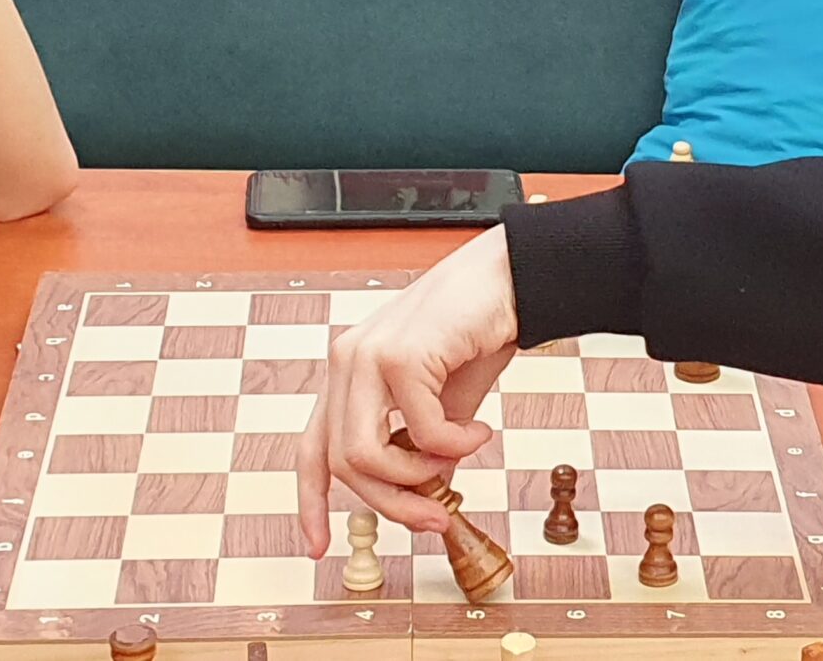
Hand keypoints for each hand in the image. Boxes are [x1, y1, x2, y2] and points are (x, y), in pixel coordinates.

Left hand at [296, 226, 522, 552]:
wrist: (512, 277)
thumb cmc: (478, 331)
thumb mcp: (445, 401)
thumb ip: (424, 444)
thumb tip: (423, 495)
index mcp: (349, 373)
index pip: (313, 447)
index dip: (310, 501)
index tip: (318, 544)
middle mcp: (347, 362)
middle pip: (344, 464)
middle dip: (393, 503)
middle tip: (436, 518)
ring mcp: (367, 356)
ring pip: (366, 456)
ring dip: (420, 475)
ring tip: (463, 453)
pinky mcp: (400, 355)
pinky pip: (421, 432)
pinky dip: (457, 445)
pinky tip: (481, 429)